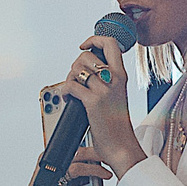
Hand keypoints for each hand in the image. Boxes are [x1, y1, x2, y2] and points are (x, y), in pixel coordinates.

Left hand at [51, 31, 146, 174]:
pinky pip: (71, 86)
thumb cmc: (116, 123)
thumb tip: (85, 67)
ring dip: (68, 78)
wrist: (121, 146)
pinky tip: (69, 100)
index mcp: (121, 75)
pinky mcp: (93, 102)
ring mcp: (104, 90)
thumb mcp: (116, 95)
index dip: (94, 39)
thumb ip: (105, 80)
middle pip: (87, 55)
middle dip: (74, 65)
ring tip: (72, 90)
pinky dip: (65, 92)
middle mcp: (114, 79)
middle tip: (76, 79)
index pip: (110, 43)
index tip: (84, 46)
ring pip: (76, 69)